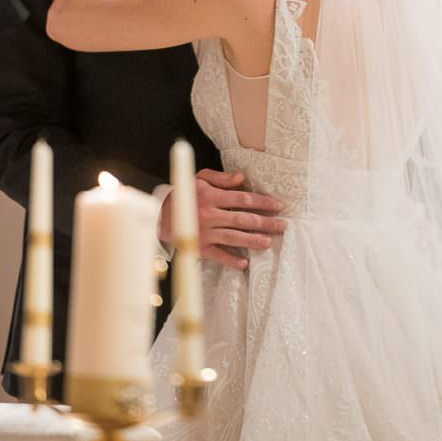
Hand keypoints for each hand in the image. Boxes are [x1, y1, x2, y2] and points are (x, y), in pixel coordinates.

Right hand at [158, 169, 285, 269]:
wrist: (159, 215)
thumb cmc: (184, 194)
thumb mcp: (199, 179)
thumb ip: (221, 178)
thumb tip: (242, 178)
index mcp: (211, 197)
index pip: (243, 199)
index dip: (263, 202)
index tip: (278, 206)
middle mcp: (209, 215)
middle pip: (243, 220)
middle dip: (265, 223)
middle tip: (282, 226)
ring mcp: (205, 233)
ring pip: (234, 238)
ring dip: (253, 241)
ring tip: (269, 242)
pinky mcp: (199, 248)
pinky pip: (218, 255)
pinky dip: (231, 260)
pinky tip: (244, 263)